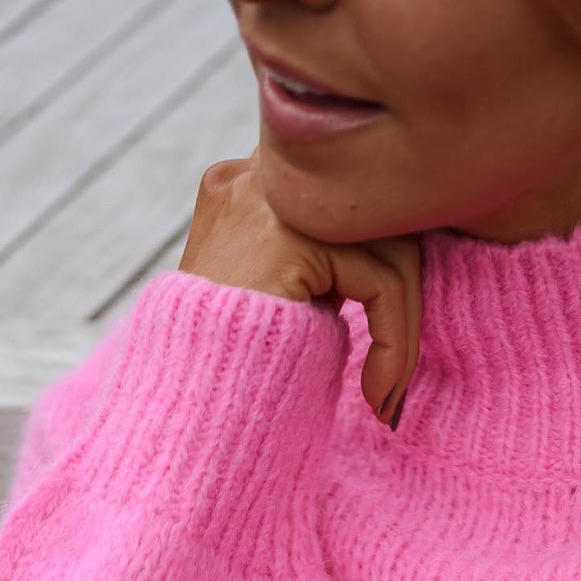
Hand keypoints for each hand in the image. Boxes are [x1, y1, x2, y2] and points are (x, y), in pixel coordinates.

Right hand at [180, 157, 420, 426]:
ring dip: (401, 331)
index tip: (386, 347)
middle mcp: (256, 174)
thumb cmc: (227, 372)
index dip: (381, 268)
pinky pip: (380, 283)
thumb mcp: (276, 303)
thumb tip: (392, 275)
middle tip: (393, 379)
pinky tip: (378, 392)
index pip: (345, 203)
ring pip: (388, 246)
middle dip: (400, 299)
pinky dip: (394, 343)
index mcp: (248, 187)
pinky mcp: (291, 235)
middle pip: (373, 215)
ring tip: (387, 395)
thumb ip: (317, 269)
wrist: (179, 406)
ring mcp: (270, 196)